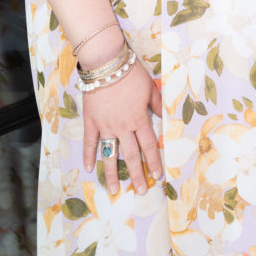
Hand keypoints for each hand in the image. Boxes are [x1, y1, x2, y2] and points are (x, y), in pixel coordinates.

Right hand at [82, 59, 162, 195]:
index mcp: (139, 118)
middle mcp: (123, 126)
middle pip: (132, 155)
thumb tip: (166, 115)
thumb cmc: (130, 73)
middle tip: (141, 190)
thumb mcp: (149, 87)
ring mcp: (105, 126)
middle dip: (137, 174)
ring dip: (112, 174)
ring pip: (110, 154)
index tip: (157, 175)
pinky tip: (89, 168)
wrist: (106, 64)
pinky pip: (90, 142)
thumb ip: (156, 103)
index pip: (149, 145)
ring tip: (114, 191)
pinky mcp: (91, 122)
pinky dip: (89, 155)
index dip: (154, 161)